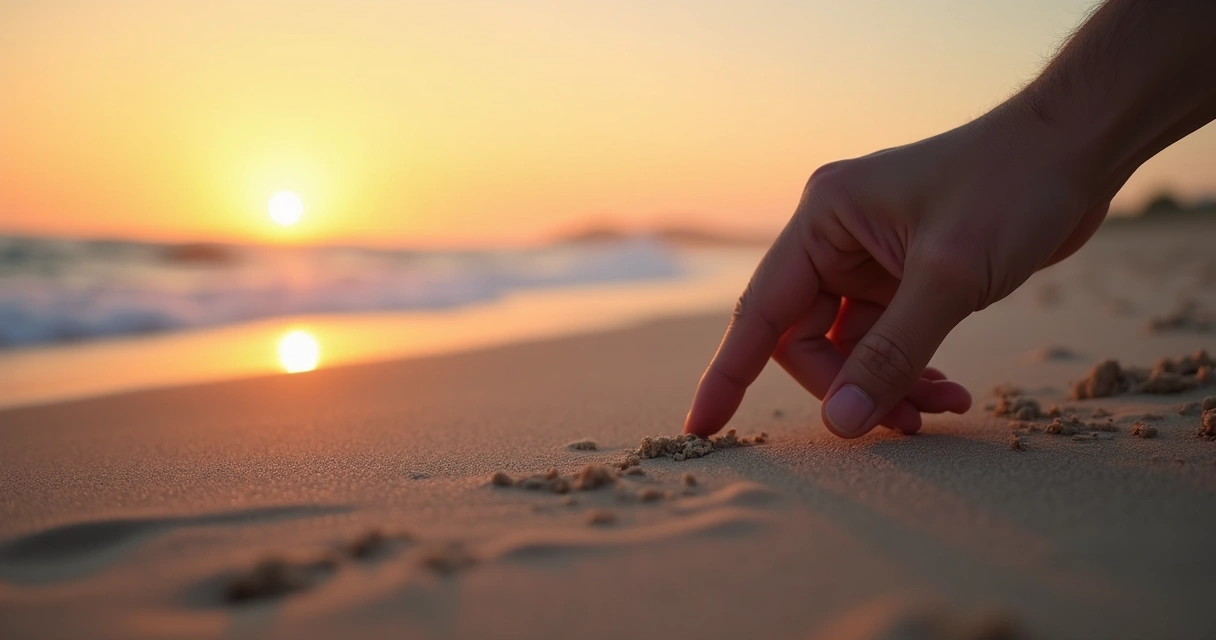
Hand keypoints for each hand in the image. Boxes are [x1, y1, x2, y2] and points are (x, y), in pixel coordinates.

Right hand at [683, 104, 1109, 437]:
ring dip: (888, 385)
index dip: (729, 373)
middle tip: (902, 422)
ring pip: (850, 348)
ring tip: (941, 408)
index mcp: (823, 219)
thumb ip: (892, 353)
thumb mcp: (950, 277)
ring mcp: (869, 259)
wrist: (1077, 149)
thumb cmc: (1012, 189)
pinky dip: (910, 370)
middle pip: (806, 339)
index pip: (759, 310)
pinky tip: (948, 390)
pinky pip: (886, 340)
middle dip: (849, 387)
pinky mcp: (903, 276)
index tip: (701, 428)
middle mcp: (835, 238)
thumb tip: (843, 424)